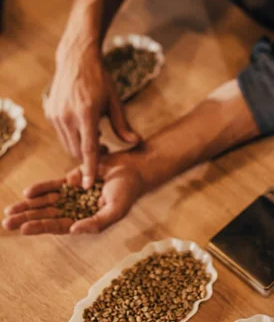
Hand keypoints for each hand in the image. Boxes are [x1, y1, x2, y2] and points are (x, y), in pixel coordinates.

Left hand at [2, 152, 142, 234]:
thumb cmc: (127, 192)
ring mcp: (73, 194)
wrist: (133, 169)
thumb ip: (96, 223)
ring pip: (46, 202)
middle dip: (27, 218)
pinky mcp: (73, 178)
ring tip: (9, 212)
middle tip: (7, 223)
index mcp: (84, 220)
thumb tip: (73, 231)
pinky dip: (41, 189)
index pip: (58, 226)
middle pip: (47, 215)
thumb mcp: (115, 210)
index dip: (41, 227)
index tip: (23, 229)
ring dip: (28, 206)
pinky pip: (53, 185)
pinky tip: (27, 192)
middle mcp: (75, 209)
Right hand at [45, 35, 139, 188]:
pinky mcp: (50, 113)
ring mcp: (56, 115)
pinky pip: (62, 134)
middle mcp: (68, 116)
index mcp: (86, 114)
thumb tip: (137, 142)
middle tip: (104, 152)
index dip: (89, 169)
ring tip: (95, 138)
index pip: (88, 149)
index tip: (89, 185)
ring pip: (68, 144)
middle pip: (77, 151)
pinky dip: (72, 137)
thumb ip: (123, 125)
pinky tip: (84, 128)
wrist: (77, 60)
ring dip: (81, 148)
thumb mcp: (115, 100)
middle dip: (89, 157)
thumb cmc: (100, 79)